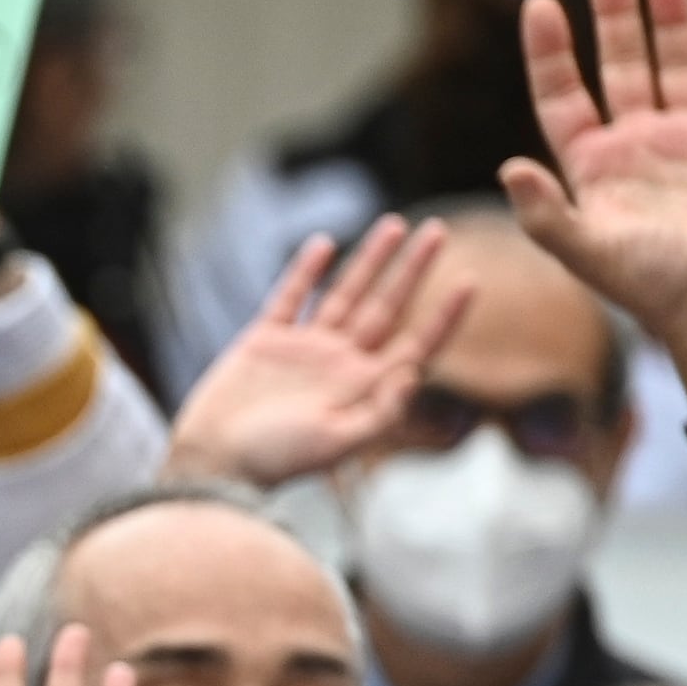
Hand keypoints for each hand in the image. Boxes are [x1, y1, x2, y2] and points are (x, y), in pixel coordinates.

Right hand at [161, 218, 466, 489]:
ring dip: (371, 259)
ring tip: (396, 225)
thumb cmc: (275, 459)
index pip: (415, 344)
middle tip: (440, 230)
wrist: (214, 460)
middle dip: (414, 269)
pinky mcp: (266, 339)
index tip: (471, 281)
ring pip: (347, 293)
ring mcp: (305, 349)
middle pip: (388, 306)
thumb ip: (379, 412)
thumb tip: (414, 373)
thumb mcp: (336, 443)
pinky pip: (291, 296)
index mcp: (364, 388)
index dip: (444, 316)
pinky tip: (325, 243)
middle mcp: (341, 363)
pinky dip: (307, 270)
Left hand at [500, 0, 686, 415]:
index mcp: (593, 167)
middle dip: (613, 16)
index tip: (538, 2)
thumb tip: (508, 167)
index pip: (562, 96)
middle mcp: (638, 148)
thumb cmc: (656, 292)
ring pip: (679, 68)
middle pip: (620, 66)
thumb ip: (547, 214)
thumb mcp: (591, 254)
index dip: (549, 51)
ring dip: (673, 23)